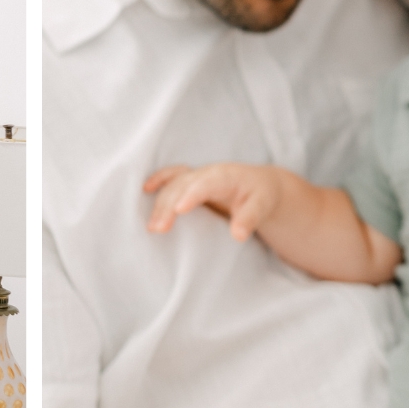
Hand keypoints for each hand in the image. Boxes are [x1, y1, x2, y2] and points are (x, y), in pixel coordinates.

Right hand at [143, 163, 284, 239]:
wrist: (261, 184)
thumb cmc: (261, 195)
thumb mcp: (262, 205)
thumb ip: (250, 218)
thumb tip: (238, 235)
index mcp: (226, 176)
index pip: (206, 183)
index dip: (191, 195)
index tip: (179, 210)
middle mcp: (208, 172)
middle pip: (183, 185)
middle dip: (169, 205)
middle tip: (158, 229)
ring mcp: (197, 175)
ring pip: (173, 184)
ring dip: (160, 203)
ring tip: (152, 227)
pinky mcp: (191, 181)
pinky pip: (171, 176)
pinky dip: (158, 180)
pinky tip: (146, 189)